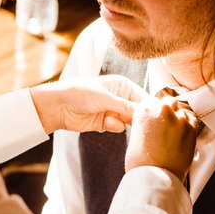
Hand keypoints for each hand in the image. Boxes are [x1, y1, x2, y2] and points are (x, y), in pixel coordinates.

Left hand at [30, 75, 146, 133]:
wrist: (60, 106)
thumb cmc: (81, 93)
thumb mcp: (106, 97)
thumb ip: (126, 106)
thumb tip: (146, 112)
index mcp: (123, 85)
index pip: (143, 97)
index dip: (149, 106)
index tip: (154, 116)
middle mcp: (121, 98)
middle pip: (138, 111)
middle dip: (136, 117)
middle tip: (133, 120)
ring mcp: (114, 111)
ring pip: (130, 122)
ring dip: (121, 121)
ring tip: (109, 117)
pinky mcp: (107, 123)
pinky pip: (119, 128)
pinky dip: (113, 126)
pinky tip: (104, 122)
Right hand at [125, 94, 199, 181]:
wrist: (155, 176)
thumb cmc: (142, 162)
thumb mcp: (136, 136)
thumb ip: (146, 123)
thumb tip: (154, 122)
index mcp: (144, 111)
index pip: (152, 101)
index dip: (156, 110)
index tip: (158, 117)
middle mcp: (161, 110)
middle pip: (169, 101)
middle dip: (169, 110)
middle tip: (167, 124)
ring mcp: (178, 118)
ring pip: (182, 110)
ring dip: (180, 118)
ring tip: (175, 133)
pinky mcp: (191, 128)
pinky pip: (193, 119)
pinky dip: (189, 124)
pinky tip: (184, 134)